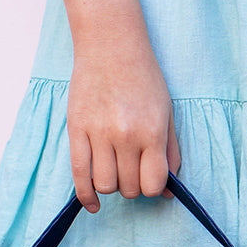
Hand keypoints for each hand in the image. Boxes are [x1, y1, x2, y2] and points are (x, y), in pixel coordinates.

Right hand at [66, 38, 180, 212]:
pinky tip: (92, 203)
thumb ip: (169, 153)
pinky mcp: (76, 128)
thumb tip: (167, 191)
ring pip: (105, 185)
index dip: (152, 187)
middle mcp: (126, 135)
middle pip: (128, 188)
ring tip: (113, 171)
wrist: (110, 43)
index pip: (152, 184)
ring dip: (110, 186)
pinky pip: (79, 173)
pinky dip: (86, 194)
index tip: (149, 178)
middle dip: (132, 186)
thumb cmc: (143, 78)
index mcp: (152, 132)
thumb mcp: (167, 113)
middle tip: (130, 169)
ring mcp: (99, 132)